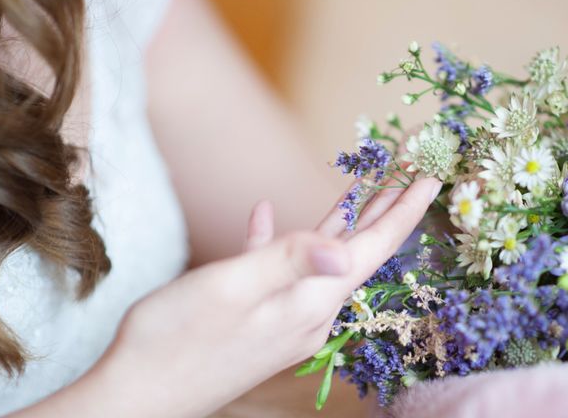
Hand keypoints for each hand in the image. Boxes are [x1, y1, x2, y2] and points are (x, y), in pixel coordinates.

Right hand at [26, 177, 439, 417]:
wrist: (137, 394)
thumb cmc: (174, 339)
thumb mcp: (229, 289)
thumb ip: (288, 262)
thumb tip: (344, 250)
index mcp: (308, 301)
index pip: (372, 248)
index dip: (404, 209)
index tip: (431, 176)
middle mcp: (306, 312)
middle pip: (357, 252)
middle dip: (385, 210)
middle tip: (410, 173)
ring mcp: (282, 316)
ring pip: (322, 258)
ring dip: (341, 222)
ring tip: (360, 188)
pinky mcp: (257, 318)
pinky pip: (280, 269)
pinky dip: (281, 241)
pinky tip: (265, 216)